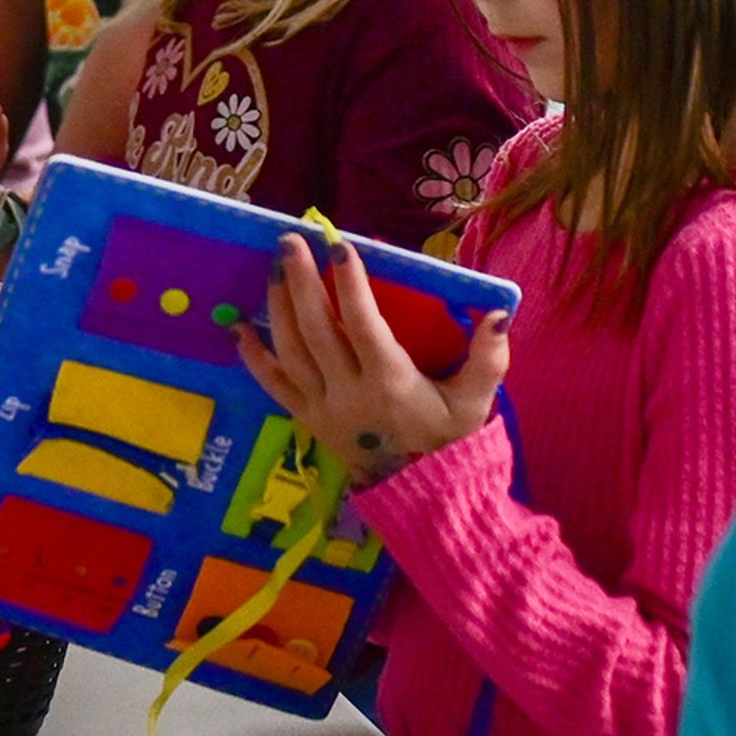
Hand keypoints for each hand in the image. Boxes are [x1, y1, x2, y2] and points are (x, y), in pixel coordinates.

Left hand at [234, 236, 508, 487]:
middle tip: (290, 240)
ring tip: (275, 268)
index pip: (364, 325)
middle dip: (302, 282)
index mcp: (390, 382)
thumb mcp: (476, 401)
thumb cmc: (448, 439)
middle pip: (317, 330)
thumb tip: (497, 312)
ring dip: (278, 307)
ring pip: (291, 351)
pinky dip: (254, 357)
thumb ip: (488, 358)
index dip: (351, 285)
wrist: (423, 494)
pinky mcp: (308, 419)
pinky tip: (238, 327)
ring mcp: (323, 407)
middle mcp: (349, 392)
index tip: (339, 245)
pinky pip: (274, 385)